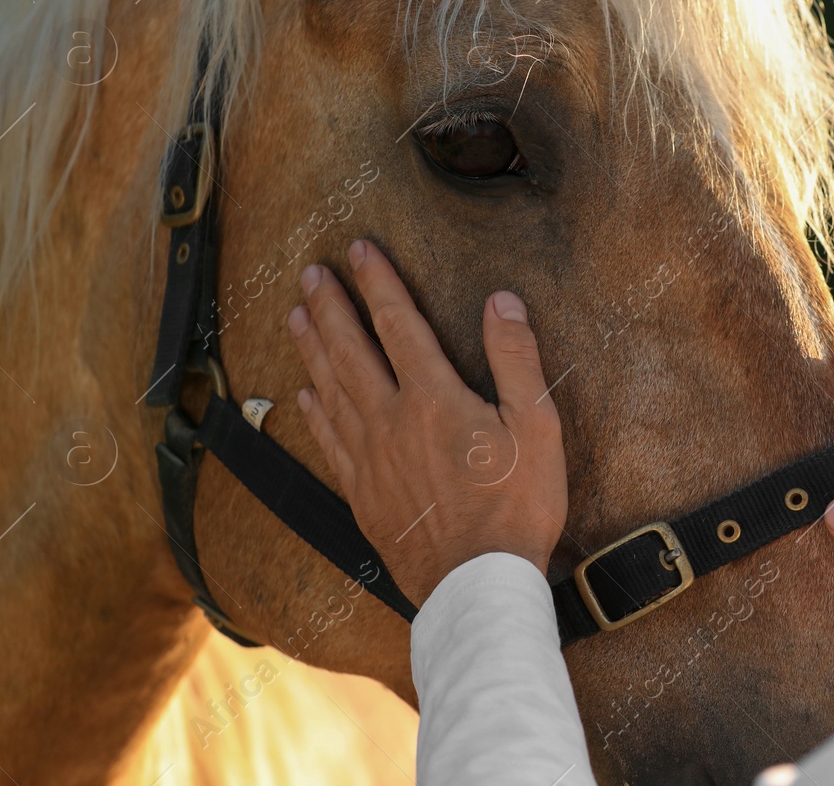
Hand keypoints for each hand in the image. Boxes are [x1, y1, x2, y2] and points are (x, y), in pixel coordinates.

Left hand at [287, 239, 567, 605]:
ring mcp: (370, 459)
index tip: (360, 249)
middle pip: (350, 349)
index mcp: (434, 398)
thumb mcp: (537, 426)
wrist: (477, 584)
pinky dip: (313, 411)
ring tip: (296, 315)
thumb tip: (501, 301)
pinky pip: (328, 440)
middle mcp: (391, 420)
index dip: (378, 282)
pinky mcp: (362, 494)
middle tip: (311, 272)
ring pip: (330, 389)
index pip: (398, 323)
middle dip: (330, 306)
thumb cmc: (516, 507)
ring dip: (311, 348)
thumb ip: (516, 358)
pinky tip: (304, 394)